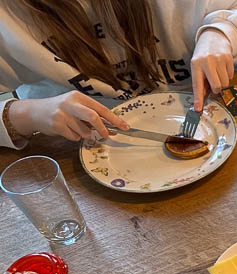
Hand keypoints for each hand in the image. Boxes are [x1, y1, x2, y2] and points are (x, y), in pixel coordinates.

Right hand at [8, 91, 128, 140]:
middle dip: (103, 128)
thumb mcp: (76, 106)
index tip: (125, 127)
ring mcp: (63, 114)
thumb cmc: (60, 110)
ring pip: (84, 131)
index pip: (101, 108)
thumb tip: (113, 127)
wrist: (34, 112)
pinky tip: (66, 130)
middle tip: (106, 135)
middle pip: (93, 117)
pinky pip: (74, 137)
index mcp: (78, 97)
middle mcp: (71, 103)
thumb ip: (92, 115)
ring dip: (84, 134)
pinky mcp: (57, 125)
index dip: (115, 119)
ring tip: (75, 128)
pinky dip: (74, 137)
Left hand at [191, 29, 233, 111]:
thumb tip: (203, 98)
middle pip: (217, 86)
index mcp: (196, 64)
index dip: (198, 98)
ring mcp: (218, 59)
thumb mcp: (198, 66)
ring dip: (222, 81)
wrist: (213, 37)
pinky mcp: (228, 58)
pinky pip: (231, 76)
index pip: (197, 85)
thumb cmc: (203, 55)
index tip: (198, 109)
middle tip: (214, 83)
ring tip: (218, 72)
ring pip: (225, 83)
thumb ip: (201, 81)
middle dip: (217, 88)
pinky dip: (228, 75)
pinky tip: (223, 67)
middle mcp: (207, 61)